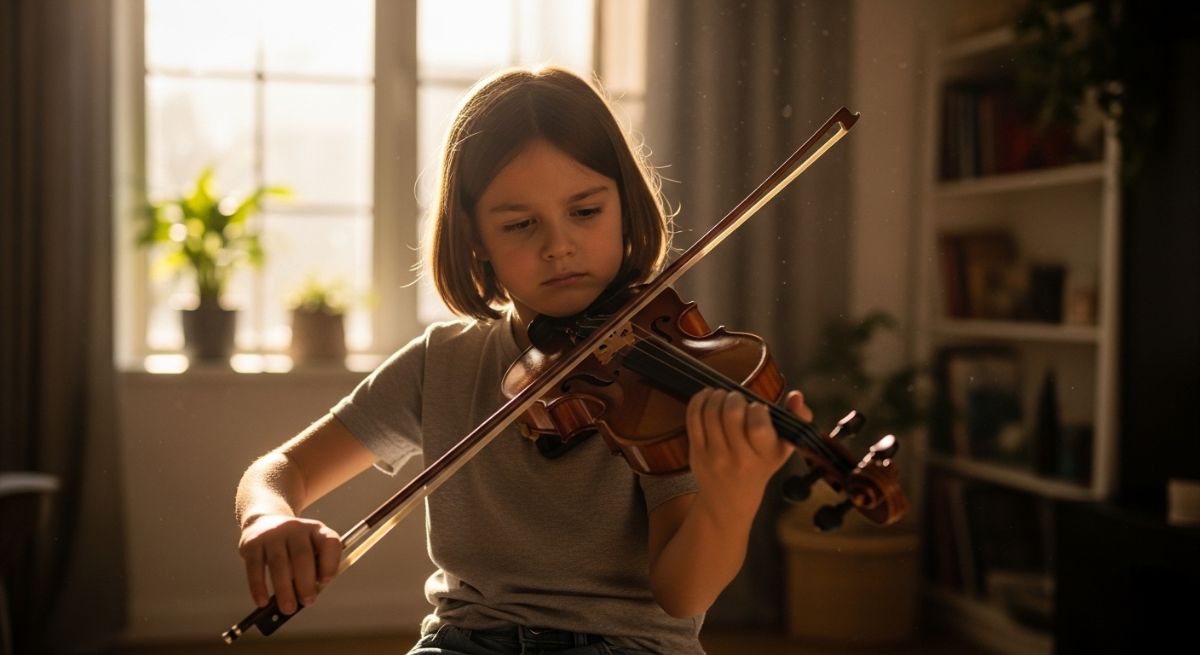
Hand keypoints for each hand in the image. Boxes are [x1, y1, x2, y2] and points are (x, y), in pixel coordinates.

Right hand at [238, 514, 342, 613]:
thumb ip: (313, 570)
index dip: (330, 563)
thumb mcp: (310, 549)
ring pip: (279, 563)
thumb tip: (305, 599)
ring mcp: (273, 534)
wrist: (265, 521)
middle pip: (302, 556)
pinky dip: (258, 587)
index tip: (325, 582)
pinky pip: (255, 567)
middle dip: (306, 583)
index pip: (329, 542)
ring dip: (284, 589)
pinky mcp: (252, 543)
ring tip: (288, 608)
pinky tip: (262, 602)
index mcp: (316, 530)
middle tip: (307, 602)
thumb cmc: (294, 546)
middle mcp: (296, 528)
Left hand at [685, 388, 811, 515]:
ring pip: (711, 412)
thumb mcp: (783, 449)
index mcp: (764, 455)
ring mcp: (715, 455)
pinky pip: (693, 418)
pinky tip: (707, 396)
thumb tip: (796, 395)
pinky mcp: (696, 452)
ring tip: (723, 396)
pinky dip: (699, 400)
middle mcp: (739, 458)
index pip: (758, 426)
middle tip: (737, 398)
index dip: (757, 409)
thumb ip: (797, 419)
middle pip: (731, 413)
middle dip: (734, 397)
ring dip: (717, 396)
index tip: (758, 408)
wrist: (729, 500)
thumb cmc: (760, 467)